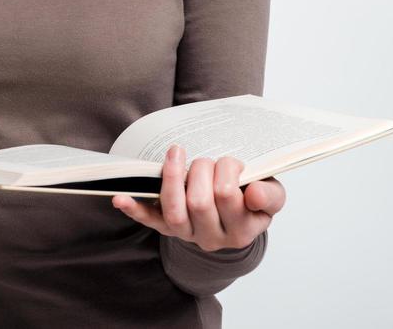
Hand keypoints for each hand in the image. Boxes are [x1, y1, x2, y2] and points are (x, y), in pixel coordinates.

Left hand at [111, 145, 285, 251]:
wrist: (236, 221)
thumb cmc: (252, 201)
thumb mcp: (272, 197)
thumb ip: (270, 196)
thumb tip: (254, 193)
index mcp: (241, 230)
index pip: (228, 195)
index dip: (227, 170)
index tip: (231, 162)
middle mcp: (212, 238)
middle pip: (199, 201)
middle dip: (201, 169)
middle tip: (207, 160)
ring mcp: (187, 234)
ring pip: (174, 211)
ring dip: (172, 178)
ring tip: (176, 154)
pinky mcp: (167, 228)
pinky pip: (150, 220)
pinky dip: (134, 209)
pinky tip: (119, 198)